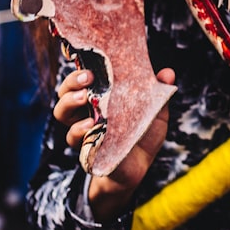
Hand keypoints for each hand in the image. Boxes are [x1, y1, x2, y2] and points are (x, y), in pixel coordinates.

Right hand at [54, 67, 174, 219]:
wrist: (140, 168)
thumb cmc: (144, 134)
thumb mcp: (155, 112)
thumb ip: (159, 92)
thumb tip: (168, 73)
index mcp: (100, 96)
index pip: (83, 77)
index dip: (80, 67)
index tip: (91, 61)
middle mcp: (86, 110)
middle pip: (65, 90)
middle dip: (72, 81)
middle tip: (88, 78)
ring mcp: (82, 128)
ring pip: (62, 112)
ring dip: (69, 102)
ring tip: (84, 98)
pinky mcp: (84, 147)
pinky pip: (73, 137)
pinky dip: (79, 129)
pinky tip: (90, 125)